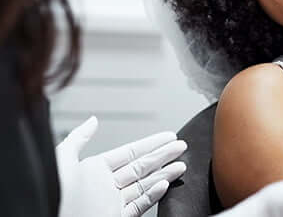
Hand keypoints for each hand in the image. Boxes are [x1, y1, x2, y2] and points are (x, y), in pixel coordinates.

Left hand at [56, 116, 186, 216]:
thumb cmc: (57, 200)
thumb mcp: (63, 162)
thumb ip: (78, 139)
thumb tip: (93, 120)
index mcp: (94, 171)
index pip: (129, 152)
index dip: (150, 143)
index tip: (167, 136)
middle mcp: (105, 186)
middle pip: (141, 167)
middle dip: (163, 155)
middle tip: (181, 146)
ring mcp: (113, 204)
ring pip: (145, 185)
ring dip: (164, 174)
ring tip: (181, 165)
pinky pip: (140, 206)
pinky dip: (154, 196)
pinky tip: (165, 185)